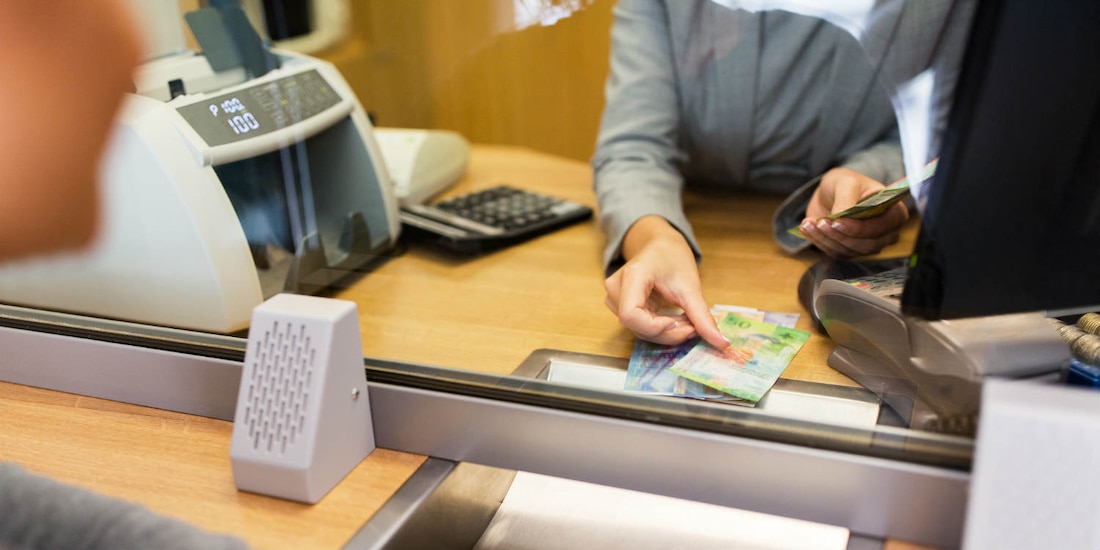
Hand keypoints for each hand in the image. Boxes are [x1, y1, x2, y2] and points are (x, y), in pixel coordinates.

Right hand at [604, 216, 730, 348]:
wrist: (660, 245)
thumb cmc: (672, 257)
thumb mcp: (690, 286)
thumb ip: (702, 317)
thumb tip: (722, 343)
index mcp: (631, 277)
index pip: (630, 315)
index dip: (656, 327)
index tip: (685, 324)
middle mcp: (616, 289)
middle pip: (637, 327)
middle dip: (669, 332)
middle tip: (695, 327)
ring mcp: (615, 299)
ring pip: (639, 331)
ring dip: (667, 333)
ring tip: (688, 321)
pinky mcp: (620, 307)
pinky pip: (640, 327)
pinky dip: (661, 329)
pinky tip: (677, 320)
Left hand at [798, 167, 908, 256]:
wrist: (833, 192)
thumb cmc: (847, 183)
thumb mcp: (846, 183)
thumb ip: (846, 199)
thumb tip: (841, 216)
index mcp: (894, 213)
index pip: (881, 228)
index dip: (859, 228)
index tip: (837, 221)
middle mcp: (885, 233)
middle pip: (865, 245)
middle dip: (839, 235)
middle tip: (820, 222)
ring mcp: (867, 244)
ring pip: (847, 251)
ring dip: (825, 238)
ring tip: (809, 223)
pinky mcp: (849, 250)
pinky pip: (834, 252)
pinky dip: (818, 241)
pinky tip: (807, 228)